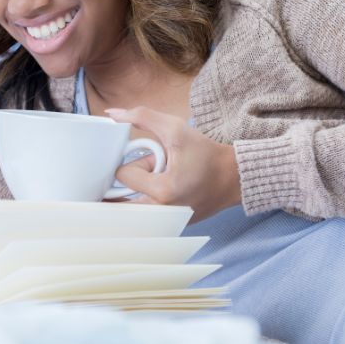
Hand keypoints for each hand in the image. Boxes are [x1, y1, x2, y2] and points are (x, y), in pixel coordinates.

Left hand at [106, 107, 241, 221]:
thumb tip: (112, 114)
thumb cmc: (205, 153)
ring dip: (137, 194)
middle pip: (119, 199)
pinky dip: (146, 204)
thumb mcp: (175, 128)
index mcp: (163, 191)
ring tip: (158, 183)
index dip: (136, 161)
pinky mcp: (169, 229)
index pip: (123, 175)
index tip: (155, 159)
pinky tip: (163, 194)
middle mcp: (162, 213)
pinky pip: (143, 218)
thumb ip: (142, 116)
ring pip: (130, 209)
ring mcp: (166, 224)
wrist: (232, 177)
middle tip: (152, 173)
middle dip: (132, 182)